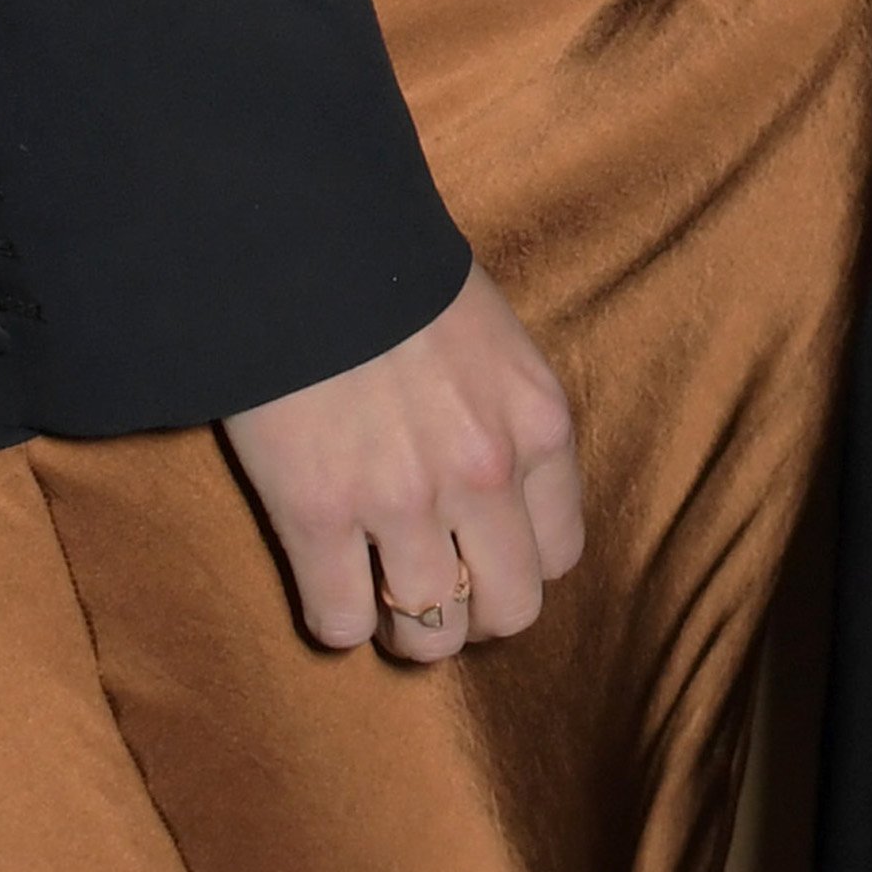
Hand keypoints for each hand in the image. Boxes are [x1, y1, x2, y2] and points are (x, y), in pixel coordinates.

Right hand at [225, 265, 583, 658]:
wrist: (311, 236)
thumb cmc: (400, 275)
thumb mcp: (494, 339)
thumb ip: (507, 419)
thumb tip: (495, 500)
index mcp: (537, 423)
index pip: (560, 554)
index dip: (516, 564)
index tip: (479, 553)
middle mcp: (485, 474)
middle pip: (508, 610)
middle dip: (469, 611)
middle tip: (430, 584)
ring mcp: (402, 500)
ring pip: (427, 635)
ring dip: (401, 624)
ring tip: (374, 591)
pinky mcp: (319, 514)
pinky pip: (339, 623)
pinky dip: (334, 618)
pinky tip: (324, 579)